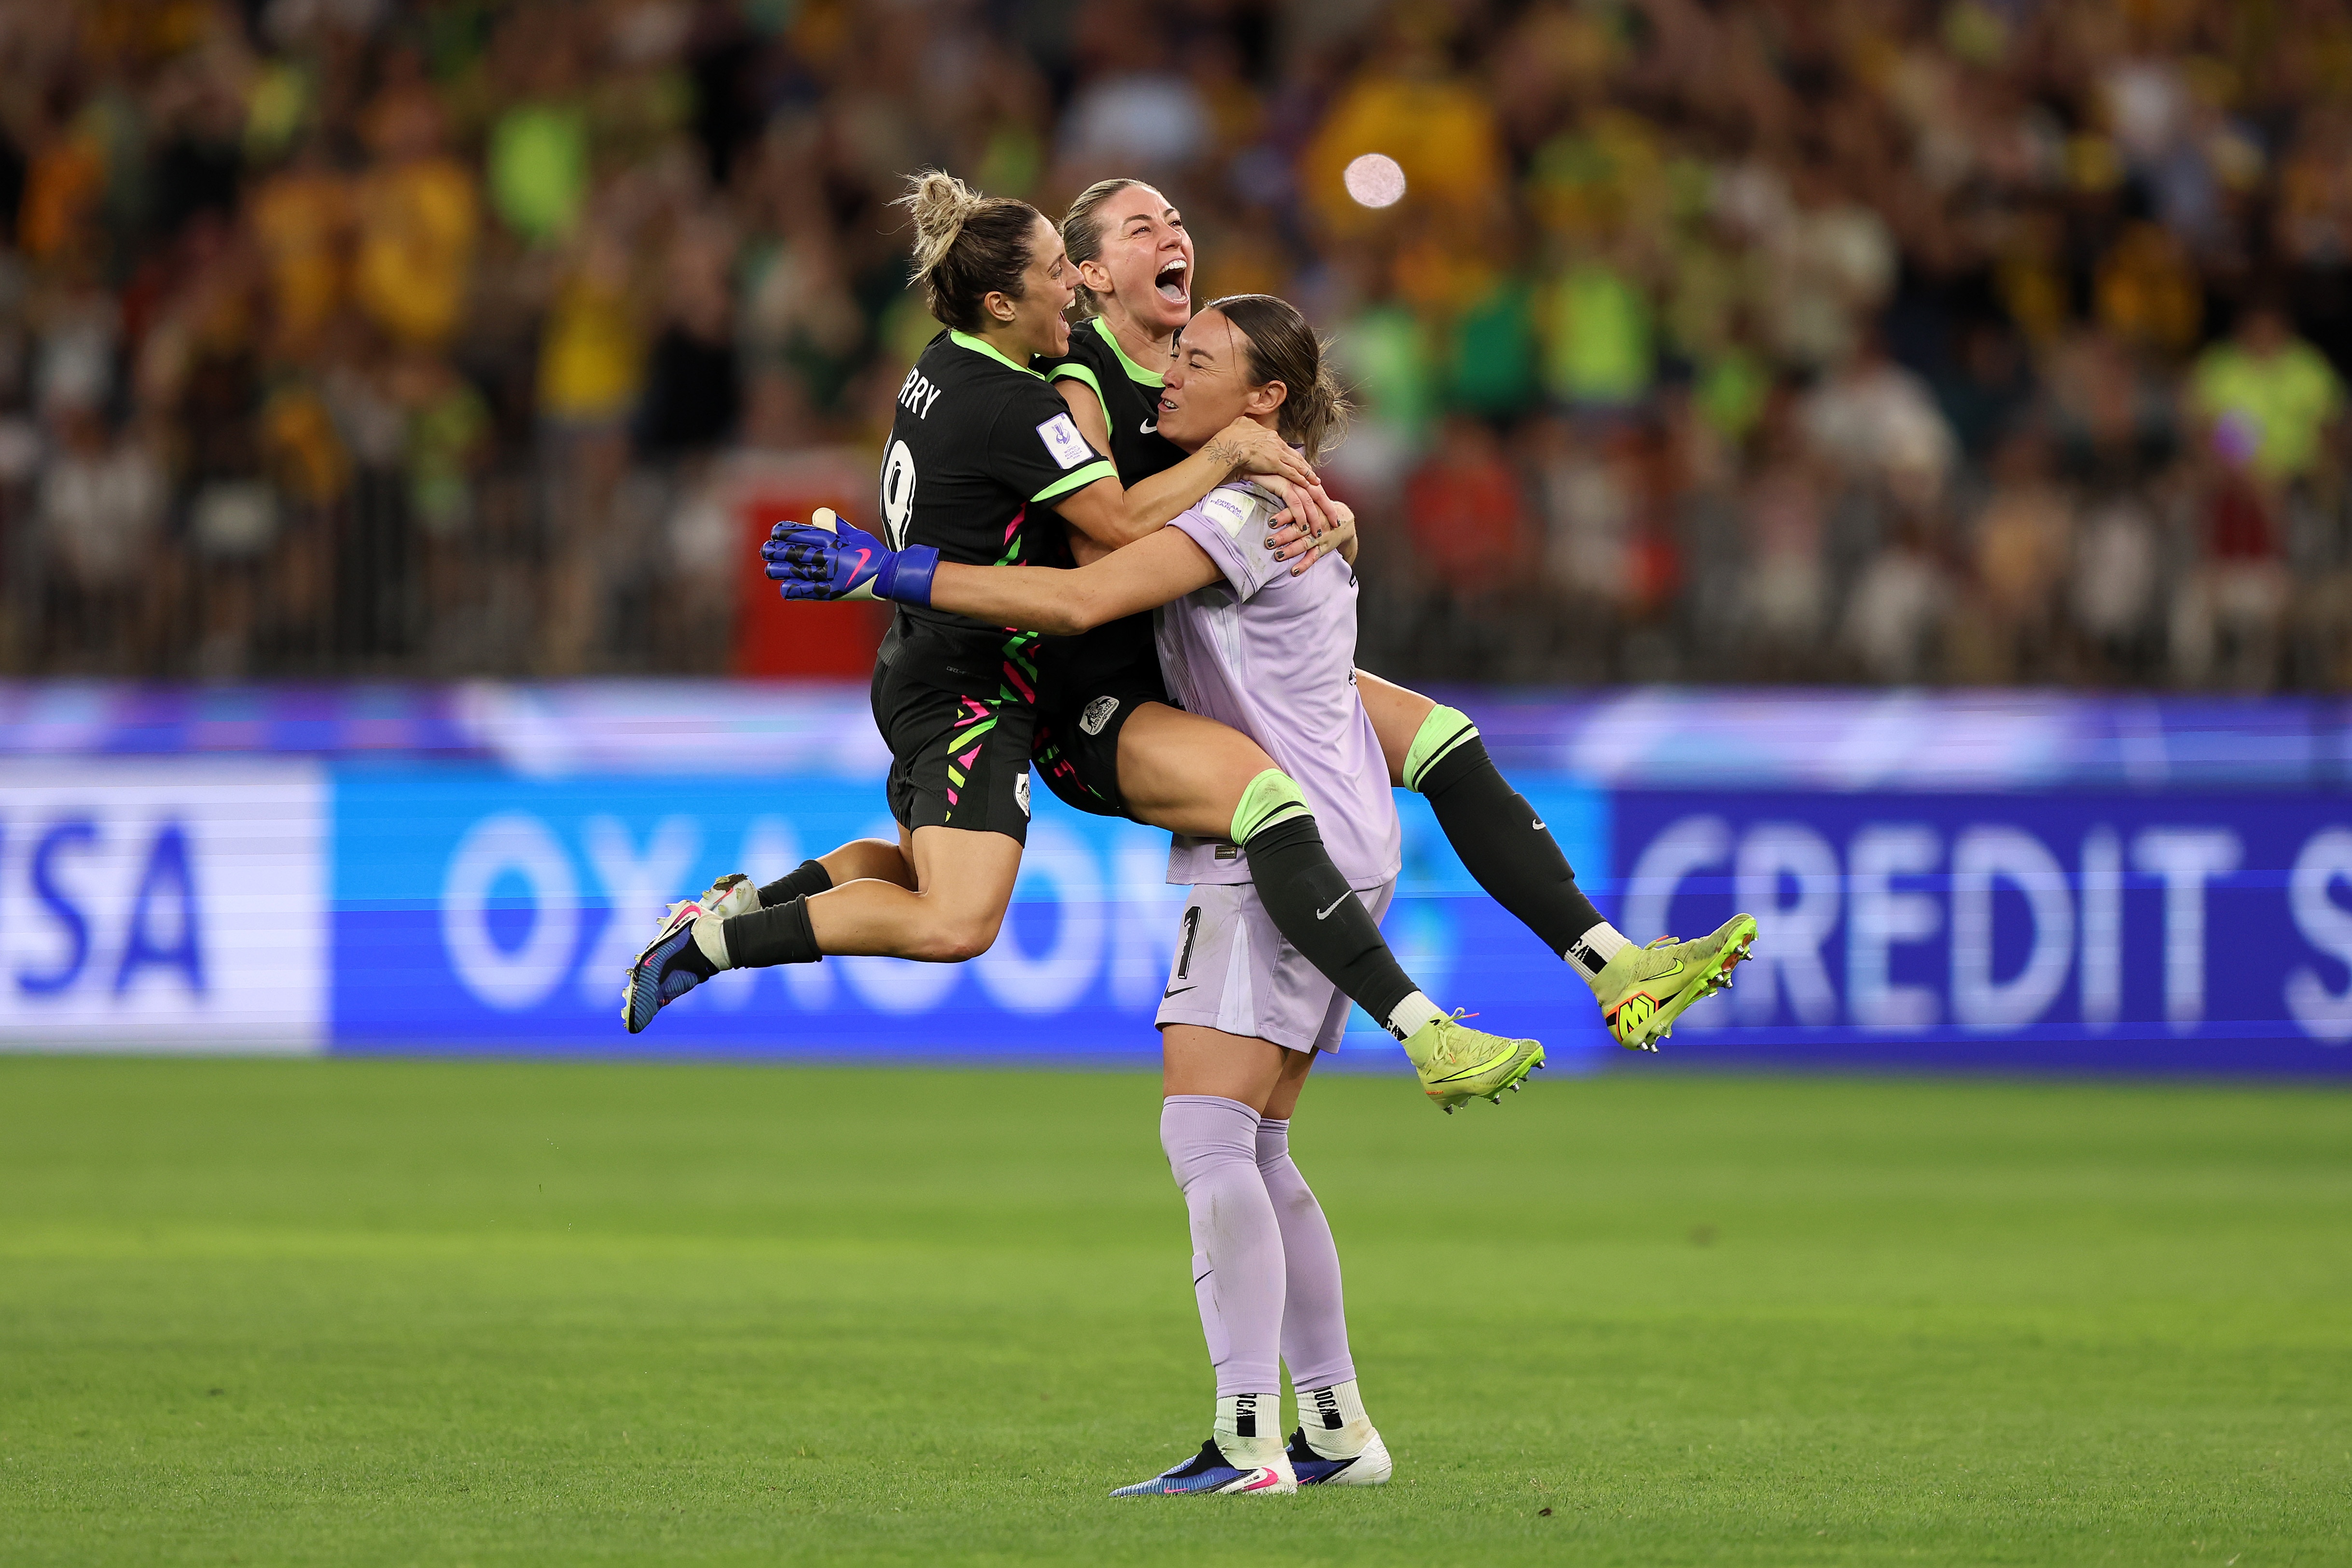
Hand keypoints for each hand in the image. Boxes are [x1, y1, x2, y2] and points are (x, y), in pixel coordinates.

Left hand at [760, 508, 938, 605]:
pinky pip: (810, 591)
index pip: (804, 534)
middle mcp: (830, 558)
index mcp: (835, 541)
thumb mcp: (855, 534)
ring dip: (782, 571)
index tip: (775, 531)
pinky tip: (784, 589)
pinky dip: (796, 590)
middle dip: (778, 551)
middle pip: (797, 553)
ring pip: (799, 572)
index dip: (787, 532)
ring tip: (769, 570)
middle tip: (765, 550)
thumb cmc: (872, 552)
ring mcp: (831, 576)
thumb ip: (835, 524)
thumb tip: (818, 513)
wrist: (888, 575)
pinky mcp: (834, 592)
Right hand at [1203, 417, 1319, 494]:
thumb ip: (1246, 425)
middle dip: (1305, 465)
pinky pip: (1291, 472)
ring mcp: (1277, 453)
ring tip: (1315, 481)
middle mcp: (1277, 443)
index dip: (1292, 455)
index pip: (1285, 447)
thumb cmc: (1232, 434)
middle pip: (1295, 455)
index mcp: (1270, 435)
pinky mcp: (1275, 464)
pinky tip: (1307, 483)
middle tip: (1312, 472)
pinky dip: (1300, 479)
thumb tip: (1244, 423)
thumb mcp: (1241, 424)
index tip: (1297, 461)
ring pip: (1297, 464)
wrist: (1231, 442)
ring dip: (1307, 473)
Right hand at [1252, 470, 1341, 541]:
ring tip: (1318, 532)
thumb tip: (1293, 504)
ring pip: (1308, 501)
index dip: (1326, 504)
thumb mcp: (1276, 483)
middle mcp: (1297, 477)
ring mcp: (1290, 479)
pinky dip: (1300, 515)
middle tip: (1335, 524)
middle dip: (1328, 510)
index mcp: (1298, 476)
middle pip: (1318, 495)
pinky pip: (1294, 502)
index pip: (1317, 491)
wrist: (1243, 463)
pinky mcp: (1281, 483)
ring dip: (1314, 518)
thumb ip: (1286, 491)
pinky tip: (1303, 526)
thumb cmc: (1258, 474)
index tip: (1333, 516)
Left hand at [1269, 499, 1356, 573]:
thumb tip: (1270, 488)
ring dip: (1290, 551)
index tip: (1271, 522)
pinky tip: (1293, 571)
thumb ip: (1294, 496)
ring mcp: (1319, 537)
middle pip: (1297, 530)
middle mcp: (1315, 523)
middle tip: (1269, 542)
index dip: (1283, 517)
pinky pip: (1313, 557)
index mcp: (1310, 509)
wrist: (1343, 520)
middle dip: (1283, 537)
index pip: (1295, 512)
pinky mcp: (1323, 548)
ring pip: (1304, 544)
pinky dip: (1304, 565)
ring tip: (1278, 556)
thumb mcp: (1311, 498)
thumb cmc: (1320, 509)